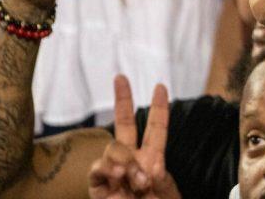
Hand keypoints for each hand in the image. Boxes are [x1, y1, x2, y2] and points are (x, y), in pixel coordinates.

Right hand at [88, 76, 180, 198]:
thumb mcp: (167, 192)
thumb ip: (158, 175)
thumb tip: (143, 167)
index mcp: (154, 160)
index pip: (156, 129)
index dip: (159, 108)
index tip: (161, 86)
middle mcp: (132, 163)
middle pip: (125, 126)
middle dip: (123, 100)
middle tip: (120, 77)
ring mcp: (114, 175)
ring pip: (113, 148)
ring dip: (125, 160)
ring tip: (137, 181)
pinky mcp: (98, 190)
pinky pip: (96, 171)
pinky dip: (106, 169)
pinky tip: (117, 175)